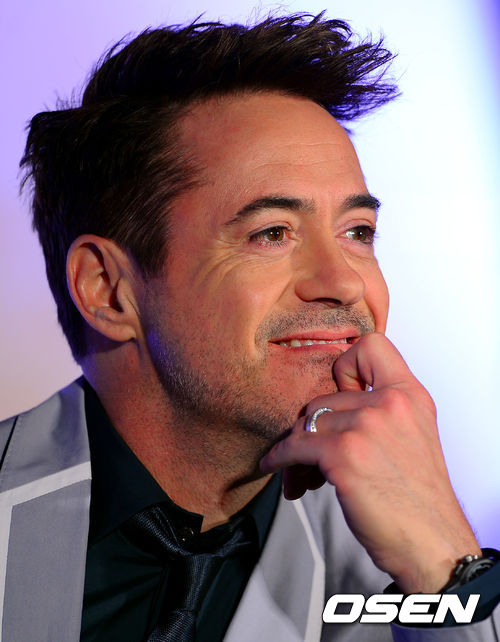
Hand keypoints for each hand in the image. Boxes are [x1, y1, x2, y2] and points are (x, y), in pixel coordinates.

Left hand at [260, 332, 479, 592]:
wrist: (433, 543)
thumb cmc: (418, 498)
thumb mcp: (413, 436)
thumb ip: (380, 410)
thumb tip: (324, 412)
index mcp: (409, 395)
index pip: (370, 346)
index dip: (346, 366)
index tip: (340, 392)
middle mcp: (389, 403)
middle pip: (323, 398)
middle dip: (312, 430)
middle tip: (311, 459)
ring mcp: (366, 426)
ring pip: (306, 424)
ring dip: (297, 452)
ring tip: (303, 475)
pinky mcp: (344, 455)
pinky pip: (293, 446)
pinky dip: (279, 458)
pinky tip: (277, 468)